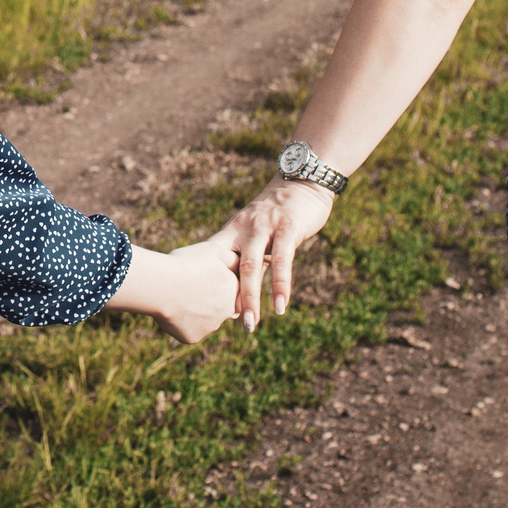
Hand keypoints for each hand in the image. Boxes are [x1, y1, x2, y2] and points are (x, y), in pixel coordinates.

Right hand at [107, 242, 239, 343]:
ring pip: (203, 319)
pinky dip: (180, 322)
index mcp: (233, 290)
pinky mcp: (193, 337)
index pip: (229, 287)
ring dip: (193, 310)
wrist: (162, 286)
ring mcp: (210, 327)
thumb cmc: (186, 264)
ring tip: (175, 295)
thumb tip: (238, 262)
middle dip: (206, 298)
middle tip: (187, 285)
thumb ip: (231, 258)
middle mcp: (227, 312)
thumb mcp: (214, 250)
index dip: (213, 280)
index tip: (199, 274)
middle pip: (217, 306)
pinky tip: (170, 309)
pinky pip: (188, 329)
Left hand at [213, 178, 334, 329]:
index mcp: (232, 231)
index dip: (209, 288)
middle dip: (228, 300)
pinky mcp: (287, 228)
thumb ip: (248, 255)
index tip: (204, 314)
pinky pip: (283, 261)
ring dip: (251, 298)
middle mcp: (243, 229)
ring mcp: (265, 227)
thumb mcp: (257, 231)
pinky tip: (280, 306)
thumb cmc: (279, 213)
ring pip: (252, 266)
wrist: (302, 181)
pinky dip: (280, 285)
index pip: (214, 263)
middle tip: (225, 326)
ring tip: (250, 324)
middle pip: (230, 268)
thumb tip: (236, 287)